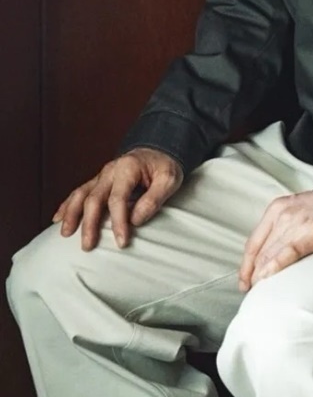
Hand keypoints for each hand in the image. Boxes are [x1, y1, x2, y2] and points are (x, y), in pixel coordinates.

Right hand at [52, 148, 183, 250]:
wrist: (156, 151)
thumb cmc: (163, 166)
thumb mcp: (169, 179)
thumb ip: (154, 198)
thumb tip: (136, 219)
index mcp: (128, 168)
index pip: (118, 198)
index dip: (118, 221)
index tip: (121, 242)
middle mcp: (110, 171)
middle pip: (94, 198)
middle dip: (89, 223)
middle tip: (87, 245)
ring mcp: (102, 176)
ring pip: (81, 194)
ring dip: (72, 214)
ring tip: (65, 234)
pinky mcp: (98, 181)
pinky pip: (79, 192)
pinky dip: (67, 205)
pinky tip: (58, 218)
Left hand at [238, 190, 312, 290]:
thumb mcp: (297, 210)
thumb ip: (281, 229)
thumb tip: (269, 256)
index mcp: (276, 209)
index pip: (253, 242)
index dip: (245, 266)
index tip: (244, 282)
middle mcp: (283, 215)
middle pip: (260, 252)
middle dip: (253, 275)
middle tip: (253, 292)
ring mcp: (297, 223)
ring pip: (270, 254)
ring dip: (262, 276)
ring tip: (260, 292)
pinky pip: (288, 252)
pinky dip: (275, 266)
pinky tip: (268, 277)